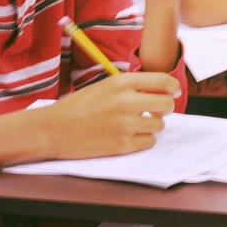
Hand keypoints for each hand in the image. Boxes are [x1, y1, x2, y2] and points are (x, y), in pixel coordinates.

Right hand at [45, 73, 180, 158]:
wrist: (53, 129)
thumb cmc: (77, 107)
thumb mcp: (104, 87)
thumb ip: (130, 87)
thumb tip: (160, 93)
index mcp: (121, 82)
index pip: (163, 82)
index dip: (172, 88)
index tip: (173, 92)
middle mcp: (126, 101)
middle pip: (166, 104)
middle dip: (164, 108)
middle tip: (155, 111)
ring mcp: (125, 124)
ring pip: (159, 125)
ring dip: (152, 125)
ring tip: (136, 124)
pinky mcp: (122, 144)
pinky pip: (149, 141)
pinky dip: (143, 140)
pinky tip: (129, 136)